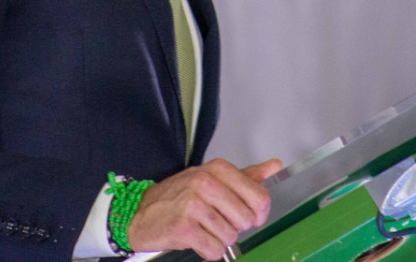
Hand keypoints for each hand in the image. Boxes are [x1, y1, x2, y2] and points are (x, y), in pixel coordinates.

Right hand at [126, 157, 282, 259]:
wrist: (141, 211)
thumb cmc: (179, 196)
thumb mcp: (213, 178)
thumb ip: (247, 175)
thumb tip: (275, 165)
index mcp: (218, 169)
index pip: (260, 197)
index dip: (257, 214)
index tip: (248, 216)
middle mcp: (206, 182)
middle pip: (247, 219)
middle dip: (236, 227)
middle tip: (217, 220)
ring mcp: (193, 204)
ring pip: (230, 236)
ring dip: (219, 239)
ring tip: (203, 228)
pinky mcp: (183, 227)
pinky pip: (214, 249)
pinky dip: (209, 250)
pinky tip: (196, 238)